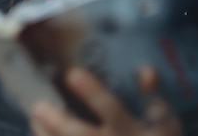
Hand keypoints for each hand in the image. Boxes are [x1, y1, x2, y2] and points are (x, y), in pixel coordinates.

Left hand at [30, 66, 181, 135]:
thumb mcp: (163, 118)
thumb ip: (152, 94)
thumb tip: (145, 69)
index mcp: (132, 130)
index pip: (111, 109)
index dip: (92, 93)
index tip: (72, 74)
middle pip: (83, 135)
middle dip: (59, 122)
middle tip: (38, 106)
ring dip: (48, 135)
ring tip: (34, 118)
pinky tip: (39, 132)